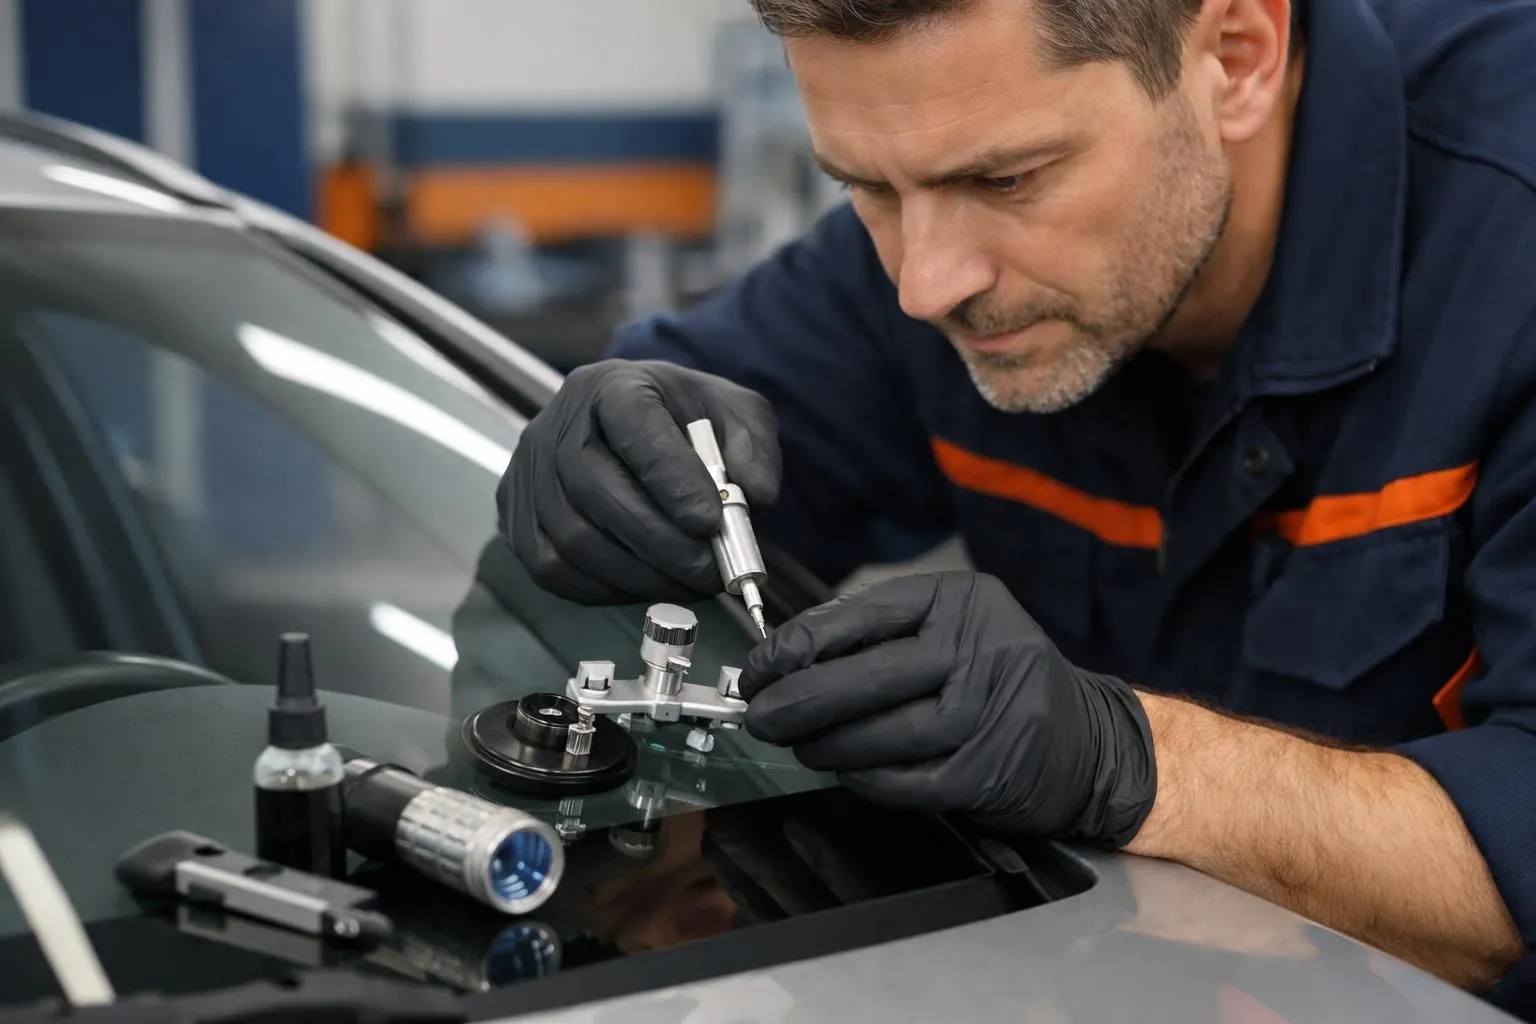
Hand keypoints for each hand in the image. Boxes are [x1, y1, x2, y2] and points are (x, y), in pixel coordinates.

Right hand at [499, 359, 780, 604]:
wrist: (640, 433)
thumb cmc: (686, 423)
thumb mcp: (735, 415)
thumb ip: (753, 448)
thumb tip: (755, 496)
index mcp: (612, 386)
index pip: (634, 427)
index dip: (671, 479)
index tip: (711, 522)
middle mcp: (557, 424)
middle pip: (596, 490)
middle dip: (660, 542)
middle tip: (709, 571)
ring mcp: (528, 472)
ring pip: (575, 538)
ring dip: (638, 574)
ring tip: (686, 583)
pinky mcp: (517, 518)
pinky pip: (554, 568)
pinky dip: (604, 588)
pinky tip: (645, 585)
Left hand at [739, 571, 1157, 845]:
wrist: (1085, 741)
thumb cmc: (998, 679)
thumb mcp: (952, 629)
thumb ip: (879, 634)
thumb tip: (785, 655)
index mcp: (961, 601)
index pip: (859, 616)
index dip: (796, 646)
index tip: (758, 668)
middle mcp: (981, 649)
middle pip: (865, 677)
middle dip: (796, 701)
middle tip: (759, 716)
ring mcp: (989, 712)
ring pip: (880, 733)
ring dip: (824, 744)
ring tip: (798, 744)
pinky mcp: (988, 770)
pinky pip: (904, 779)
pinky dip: (864, 777)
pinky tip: (844, 769)